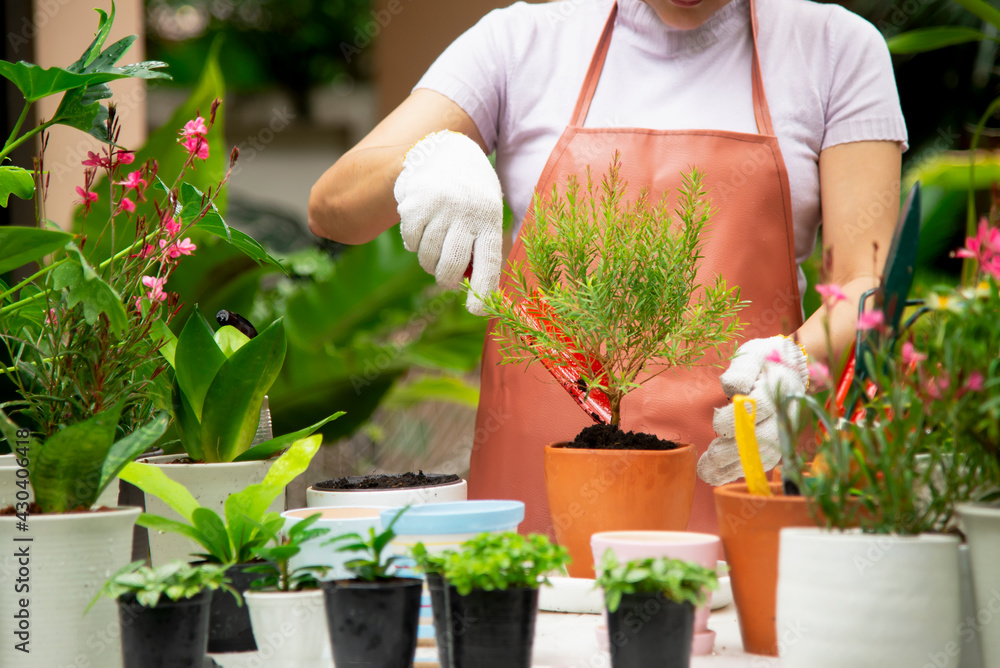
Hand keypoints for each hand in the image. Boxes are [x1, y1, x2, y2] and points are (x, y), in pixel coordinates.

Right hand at [393, 130, 503, 315]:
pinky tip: (422, 230)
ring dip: (429, 262)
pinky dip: (414, 244)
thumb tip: (476, 291)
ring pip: (428, 258)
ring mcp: (438, 208)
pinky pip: (410, 242)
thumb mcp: (487, 214)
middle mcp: (465, 212)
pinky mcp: (414, 204)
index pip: (488, 261)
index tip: (477, 312)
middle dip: (446, 280)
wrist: (445, 151)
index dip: (483, 290)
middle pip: (451, 266)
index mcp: (490, 218)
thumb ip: (481, 248)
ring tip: (435, 250)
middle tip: (445, 278)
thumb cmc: (472, 195)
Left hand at [697, 336, 808, 485]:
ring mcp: (782, 431)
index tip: (717, 422)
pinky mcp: (776, 443)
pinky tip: (717, 475)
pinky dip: (738, 470)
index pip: (760, 407)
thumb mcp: (753, 355)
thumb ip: (742, 370)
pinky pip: (759, 461)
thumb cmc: (766, 360)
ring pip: (761, 455)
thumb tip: (732, 387)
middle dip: (734, 450)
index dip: (738, 417)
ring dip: (733, 466)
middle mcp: (783, 414)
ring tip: (707, 472)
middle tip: (710, 456)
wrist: (791, 368)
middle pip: (762, 438)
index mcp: (778, 389)